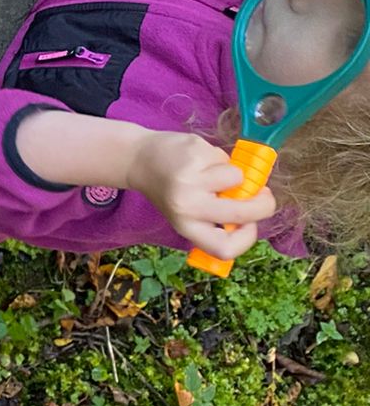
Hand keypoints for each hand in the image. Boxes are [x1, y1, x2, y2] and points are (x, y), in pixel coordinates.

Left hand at [128, 129, 276, 258]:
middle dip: (264, 204)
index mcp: (186, 227)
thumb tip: (256, 212)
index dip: (247, 240)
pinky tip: (202, 159)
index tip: (251, 225)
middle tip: (263, 195)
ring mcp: (190, 179)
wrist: (141, 159)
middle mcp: (187, 207)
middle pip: (243, 214)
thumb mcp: (188, 213)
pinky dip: (220, 158)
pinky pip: (224, 158)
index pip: (224, 250)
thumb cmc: (173, 189)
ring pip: (237, 177)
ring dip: (235, 173)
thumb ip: (216, 218)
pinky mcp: (193, 155)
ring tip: (215, 173)